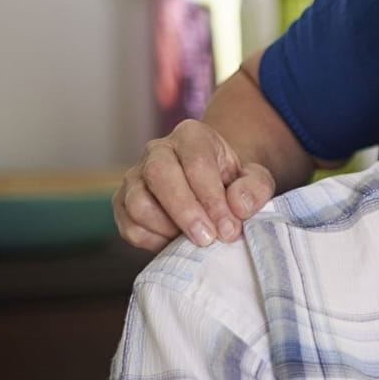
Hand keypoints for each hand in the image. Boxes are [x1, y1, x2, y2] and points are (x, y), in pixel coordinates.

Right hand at [113, 119, 275, 251]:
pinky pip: (129, 226)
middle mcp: (157, 151)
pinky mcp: (122, 203)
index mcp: (191, 136)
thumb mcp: (256, 179)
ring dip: (167, 229)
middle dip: (186, 213)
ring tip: (194, 241)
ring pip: (137, 203)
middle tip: (208, 239)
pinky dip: (153, 242)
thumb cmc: (233, 183)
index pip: (196, 164)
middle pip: (159, 176)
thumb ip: (255, 188)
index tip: (229, 229)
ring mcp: (135, 177)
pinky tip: (176, 243)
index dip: (212, 200)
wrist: (211, 186)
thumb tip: (238, 206)